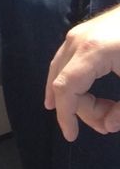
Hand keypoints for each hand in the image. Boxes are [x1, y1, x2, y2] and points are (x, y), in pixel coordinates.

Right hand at [45, 7, 119, 140]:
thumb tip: (108, 125)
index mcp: (92, 51)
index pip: (66, 89)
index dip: (66, 116)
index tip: (72, 137)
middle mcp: (77, 40)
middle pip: (63, 83)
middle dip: (81, 109)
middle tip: (109, 122)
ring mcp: (78, 33)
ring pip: (59, 72)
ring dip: (73, 96)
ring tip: (93, 113)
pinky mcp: (84, 31)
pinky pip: (66, 61)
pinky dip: (69, 80)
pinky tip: (76, 92)